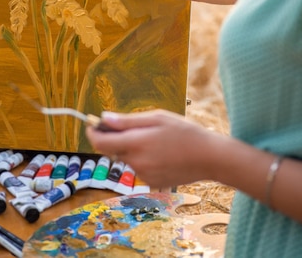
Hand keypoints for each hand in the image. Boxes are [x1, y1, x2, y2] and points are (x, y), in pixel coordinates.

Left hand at [86, 109, 219, 187]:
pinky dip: (144, 159)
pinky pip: (139, 168)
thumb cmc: (184, 132)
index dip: (92, 132)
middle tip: (135, 126)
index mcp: (136, 144)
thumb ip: (127, 120)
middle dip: (117, 138)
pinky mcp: (152, 183)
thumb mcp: (156, 118)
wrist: (209, 157)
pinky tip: (162, 153)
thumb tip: (104, 118)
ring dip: (133, 148)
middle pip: (114, 150)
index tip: (92, 124)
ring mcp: (144, 176)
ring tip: (156, 139)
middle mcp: (136, 163)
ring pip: (128, 158)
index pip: (101, 142)